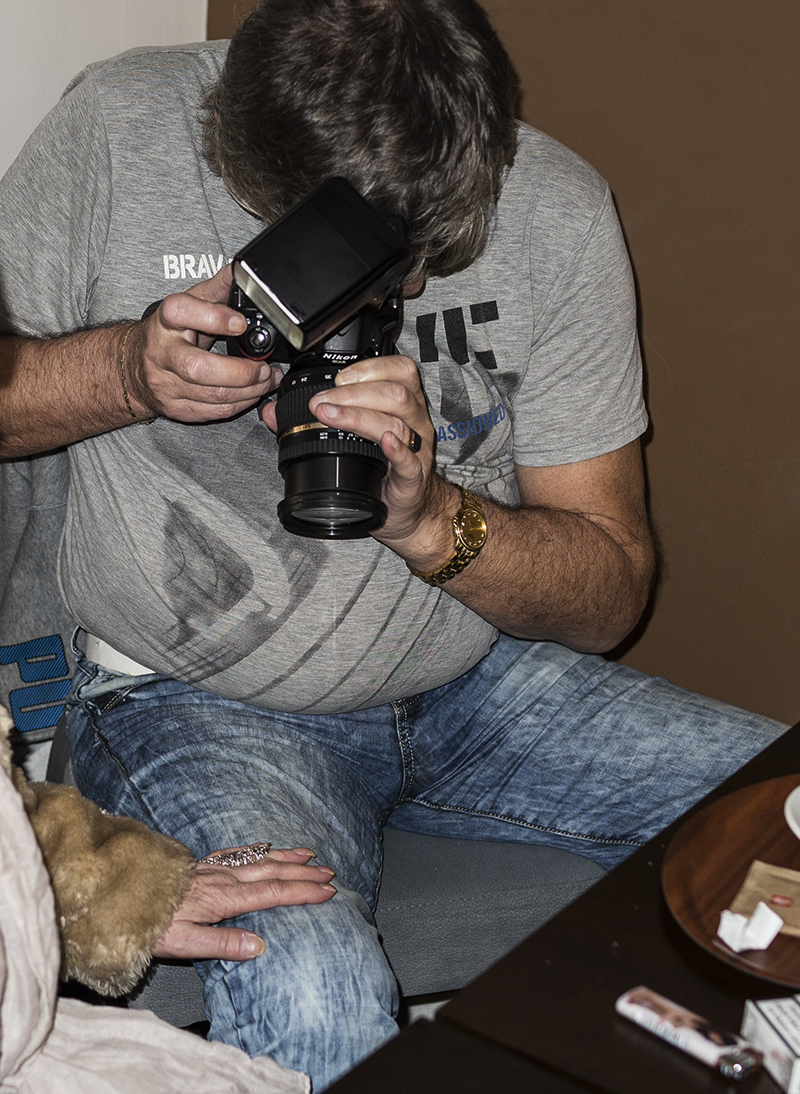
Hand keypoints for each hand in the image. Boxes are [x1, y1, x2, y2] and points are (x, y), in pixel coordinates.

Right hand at [123, 264, 281, 422]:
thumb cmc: (167, 334)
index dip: (214, 318)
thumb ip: (216, 289)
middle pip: (199, 368)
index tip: (242, 323)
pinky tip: (253, 393)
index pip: (182, 313)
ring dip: (251, 390)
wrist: (133, 368)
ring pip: (214, 395)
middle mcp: (162, 354)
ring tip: (268, 379)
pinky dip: (242, 404)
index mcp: (165, 321)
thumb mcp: (187, 304)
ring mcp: (167, 385)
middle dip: (241, 371)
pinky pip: (215, 412)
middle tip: (264, 367)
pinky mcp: (176, 408)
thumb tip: (241, 270)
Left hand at [152, 846, 336, 960]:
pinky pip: (239, 852)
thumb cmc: (150, 924)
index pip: (273, 893)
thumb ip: (222, 945)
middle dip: (303, 872)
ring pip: (259, 858)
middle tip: (330, 872)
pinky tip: (266, 848)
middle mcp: (223, 878)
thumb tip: (259, 947)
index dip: (303, 892)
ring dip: (287, 856)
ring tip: (309, 855)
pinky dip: (260, 850)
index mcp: (223, 898)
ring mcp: (213, 867)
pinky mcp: (202, 863)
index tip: (328, 892)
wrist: (119, 895)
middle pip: (272, 872)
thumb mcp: (184, 945)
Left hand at [260, 353, 440, 547]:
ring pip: (397, 423)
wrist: (405, 509)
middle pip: (395, 394)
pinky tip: (385, 442)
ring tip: (330, 416)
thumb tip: (276, 412)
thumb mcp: (352, 438)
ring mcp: (416, 450)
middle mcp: (414, 423)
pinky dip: (398, 449)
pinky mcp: (413, 478)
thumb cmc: (382, 468)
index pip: (400, 370)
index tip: (339, 376)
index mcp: (404, 404)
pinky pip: (410, 461)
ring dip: (360, 416)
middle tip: (321, 403)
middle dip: (353, 393)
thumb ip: (316, 420)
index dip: (371, 367)